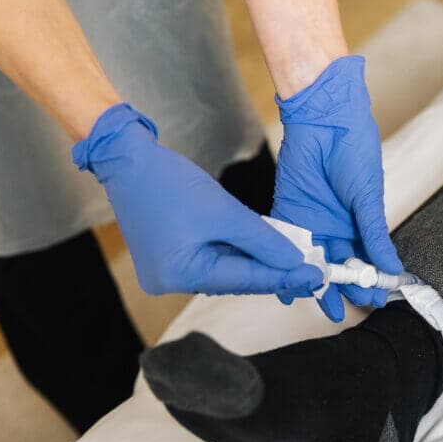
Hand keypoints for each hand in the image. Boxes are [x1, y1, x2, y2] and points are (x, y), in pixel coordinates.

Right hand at [72, 104, 321, 296]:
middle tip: (312, 269)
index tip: (316, 276)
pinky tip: (262, 247)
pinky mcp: (168, 260)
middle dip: (273, 270)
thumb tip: (293, 261)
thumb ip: (262, 239)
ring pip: (225, 271)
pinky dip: (235, 252)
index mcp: (180, 274)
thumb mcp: (224, 211)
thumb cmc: (168, 181)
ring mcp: (166, 273)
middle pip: (235, 280)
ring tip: (294, 258)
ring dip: (256, 261)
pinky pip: (211, 260)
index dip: (284, 277)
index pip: (245, 279)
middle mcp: (170, 282)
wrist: (126, 159)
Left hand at [272, 55, 401, 321]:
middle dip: (342, 290)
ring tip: (319, 307)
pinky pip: (286, 245)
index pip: (366, 259)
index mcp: (360, 222)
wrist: (326, 121)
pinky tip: (286, 287)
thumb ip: (375, 235)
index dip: (370, 281)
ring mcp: (312, 221)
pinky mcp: (288, 212)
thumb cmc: (355, 152)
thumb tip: (391, 268)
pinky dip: (286, 266)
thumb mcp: (369, 198)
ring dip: (315, 284)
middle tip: (344, 312)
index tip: (375, 302)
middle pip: (339, 266)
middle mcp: (337, 226)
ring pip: (313, 261)